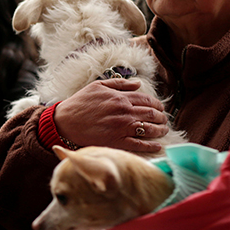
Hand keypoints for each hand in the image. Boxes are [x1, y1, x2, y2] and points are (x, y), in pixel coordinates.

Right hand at [54, 78, 169, 153]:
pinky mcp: (116, 141)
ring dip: (160, 130)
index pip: (148, 100)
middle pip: (152, 114)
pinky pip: (139, 144)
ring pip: (149, 129)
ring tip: (163, 130)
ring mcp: (121, 128)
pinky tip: (157, 145)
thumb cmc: (80, 103)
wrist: (65, 121)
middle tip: (164, 120)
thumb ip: (119, 83)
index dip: (157, 104)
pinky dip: (151, 145)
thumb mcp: (98, 86)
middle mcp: (124, 112)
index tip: (160, 108)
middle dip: (161, 117)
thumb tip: (138, 84)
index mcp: (121, 98)